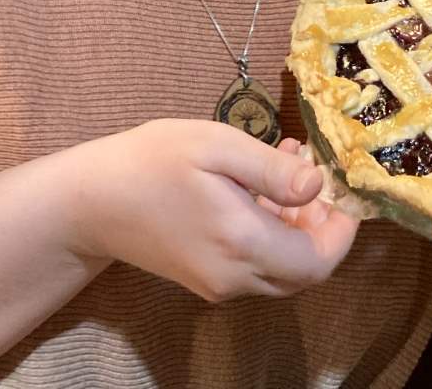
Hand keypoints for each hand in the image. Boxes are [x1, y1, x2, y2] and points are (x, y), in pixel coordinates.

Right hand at [66, 120, 359, 301]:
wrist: (90, 201)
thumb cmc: (152, 161)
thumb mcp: (216, 146)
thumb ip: (271, 170)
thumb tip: (319, 184)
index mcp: (242, 243)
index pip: (318, 262)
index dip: (340, 232)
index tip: (341, 191)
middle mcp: (233, 277)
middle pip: (303, 271)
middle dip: (320, 227)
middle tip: (311, 174)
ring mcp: (216, 285)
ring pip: (279, 270)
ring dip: (294, 227)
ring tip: (284, 167)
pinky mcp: (202, 280)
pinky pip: (253, 266)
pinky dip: (268, 234)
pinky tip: (254, 190)